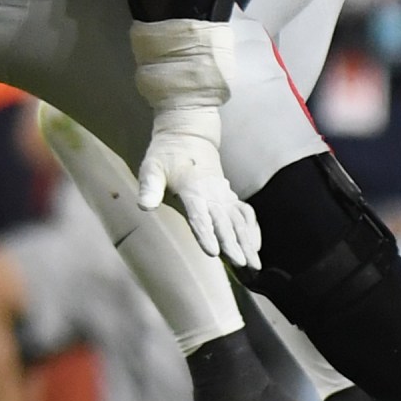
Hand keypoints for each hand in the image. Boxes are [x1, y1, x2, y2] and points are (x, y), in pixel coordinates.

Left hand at [136, 107, 261, 268]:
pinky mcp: (229, 196)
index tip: (214, 252)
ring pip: (240, 221)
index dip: (206, 234)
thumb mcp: (152, 167)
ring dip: (248, 241)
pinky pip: (246, 213)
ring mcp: (223, 195)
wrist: (189, 135)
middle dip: (234, 244)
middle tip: (243, 265)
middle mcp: (212, 194)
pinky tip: (256, 246)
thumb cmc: (166, 154)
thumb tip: (144, 206)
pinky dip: (253, 229)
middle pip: (225, 222)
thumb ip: (150, 187)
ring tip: (255, 264)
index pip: (200, 216)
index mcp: (192, 190)